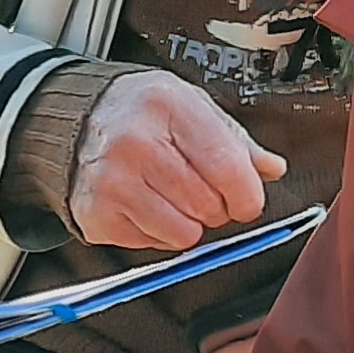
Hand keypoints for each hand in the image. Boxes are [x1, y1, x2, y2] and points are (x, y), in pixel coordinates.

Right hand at [66, 75, 285, 252]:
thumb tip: (272, 169)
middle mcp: (135, 142)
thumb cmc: (144, 113)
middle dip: (216, 209)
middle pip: (207, 206)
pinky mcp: (97, 215)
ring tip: (172, 197)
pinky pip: (153, 246)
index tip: (246, 200)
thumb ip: (236, 141)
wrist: (81, 120)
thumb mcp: (193, 107)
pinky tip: (146, 204)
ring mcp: (112, 182)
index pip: (227, 168)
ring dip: (187, 224)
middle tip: (200, 192)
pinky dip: (157, 232)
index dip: (247, 195)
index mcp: (168, 106)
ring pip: (183, 234)